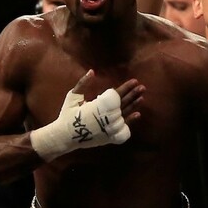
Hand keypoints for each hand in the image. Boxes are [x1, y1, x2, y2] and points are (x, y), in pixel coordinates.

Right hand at [30, 70, 144, 160]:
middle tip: (142, 87)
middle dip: (133, 94)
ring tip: (142, 97)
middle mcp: (105, 116)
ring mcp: (108, 127)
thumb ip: (82, 84)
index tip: (134, 81)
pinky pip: (122, 127)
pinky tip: (138, 114)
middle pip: (123, 103)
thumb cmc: (67, 115)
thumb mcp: (72, 96)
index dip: (126, 87)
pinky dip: (130, 121)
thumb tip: (92, 71)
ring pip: (124, 114)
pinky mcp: (108, 135)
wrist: (65, 137)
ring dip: (134, 105)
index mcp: (97, 105)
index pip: (116, 94)